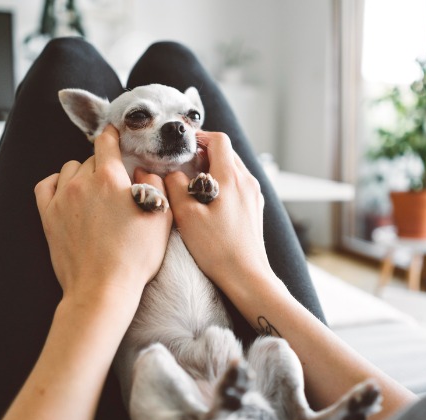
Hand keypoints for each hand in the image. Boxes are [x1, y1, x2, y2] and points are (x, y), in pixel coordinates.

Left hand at [34, 125, 171, 308]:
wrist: (102, 288)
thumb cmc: (135, 257)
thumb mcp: (161, 218)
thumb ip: (156, 185)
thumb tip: (144, 170)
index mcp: (112, 178)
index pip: (107, 141)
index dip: (113, 134)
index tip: (115, 134)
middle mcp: (83, 182)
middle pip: (91, 158)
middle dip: (103, 164)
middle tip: (115, 182)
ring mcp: (61, 198)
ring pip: (69, 169)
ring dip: (81, 174)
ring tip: (93, 191)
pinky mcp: (47, 215)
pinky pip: (46, 185)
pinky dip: (56, 183)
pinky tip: (67, 193)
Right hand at [164, 131, 270, 293]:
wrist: (246, 275)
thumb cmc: (216, 248)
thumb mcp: (186, 215)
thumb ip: (174, 186)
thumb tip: (170, 172)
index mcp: (231, 177)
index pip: (219, 140)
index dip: (200, 138)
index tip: (183, 147)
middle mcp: (247, 182)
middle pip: (227, 153)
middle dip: (205, 153)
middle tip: (184, 165)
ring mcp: (254, 196)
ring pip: (234, 169)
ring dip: (214, 169)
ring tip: (194, 184)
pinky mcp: (255, 209)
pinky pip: (239, 186)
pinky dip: (223, 184)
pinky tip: (209, 202)